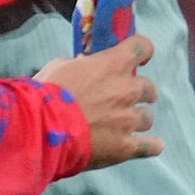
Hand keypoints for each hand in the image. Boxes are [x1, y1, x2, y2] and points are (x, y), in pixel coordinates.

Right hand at [35, 32, 164, 165]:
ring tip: (124, 126)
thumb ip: (79, 65)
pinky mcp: (126, 146)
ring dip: (138, 119)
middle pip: (149, 88)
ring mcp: (128, 119)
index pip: (141, 48)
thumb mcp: (59, 67)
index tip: (139, 57)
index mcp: (112, 65)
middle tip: (125, 99)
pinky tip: (153, 146)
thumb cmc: (46, 95)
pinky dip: (152, 146)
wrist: (41, 129)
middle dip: (140, 93)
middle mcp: (127, 90)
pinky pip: (150, 146)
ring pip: (147, 117)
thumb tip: (84, 66)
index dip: (142, 51)